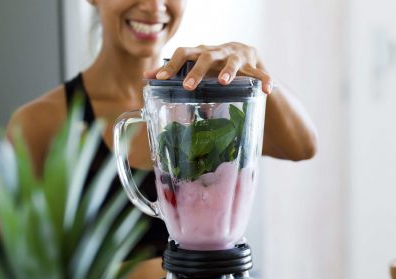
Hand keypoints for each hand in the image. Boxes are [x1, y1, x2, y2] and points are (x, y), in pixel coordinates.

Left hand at [144, 42, 272, 93]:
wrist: (242, 52)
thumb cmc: (211, 63)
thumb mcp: (193, 64)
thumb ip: (173, 71)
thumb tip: (147, 78)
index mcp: (200, 52)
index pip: (182, 54)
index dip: (171, 65)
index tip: (160, 79)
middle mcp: (216, 52)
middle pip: (205, 57)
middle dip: (196, 71)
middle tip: (189, 86)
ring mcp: (235, 57)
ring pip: (232, 62)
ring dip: (228, 71)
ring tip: (224, 82)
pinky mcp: (253, 65)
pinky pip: (260, 73)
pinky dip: (264, 80)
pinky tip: (267, 91)